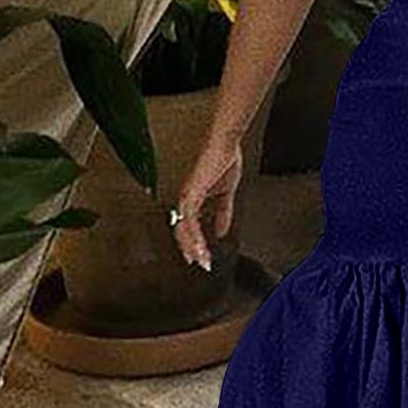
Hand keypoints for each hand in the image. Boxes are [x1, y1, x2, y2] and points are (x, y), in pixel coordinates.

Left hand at [171, 137, 243, 270]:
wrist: (224, 143)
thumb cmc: (224, 159)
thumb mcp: (226, 193)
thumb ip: (223, 213)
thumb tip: (222, 231)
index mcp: (192, 198)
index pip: (187, 226)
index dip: (192, 242)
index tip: (199, 257)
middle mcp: (185, 198)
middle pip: (181, 230)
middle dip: (190, 249)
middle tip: (200, 264)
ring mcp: (186, 196)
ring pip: (183, 227)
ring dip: (192, 245)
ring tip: (201, 259)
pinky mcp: (190, 193)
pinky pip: (189, 218)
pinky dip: (194, 233)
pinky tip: (201, 244)